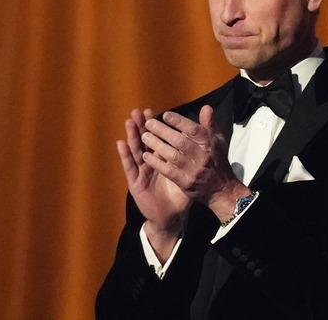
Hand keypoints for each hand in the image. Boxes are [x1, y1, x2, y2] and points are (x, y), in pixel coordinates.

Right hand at [117, 109, 190, 257]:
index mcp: (163, 159)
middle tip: (139, 111)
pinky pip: (130, 167)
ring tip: (129, 121)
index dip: (155, 126)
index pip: (158, 139)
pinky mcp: (135, 182)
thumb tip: (207, 143)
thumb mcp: (190, 174)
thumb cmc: (179, 194)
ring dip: (132, 136)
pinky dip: (125, 155)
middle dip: (141, 126)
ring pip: (136, 151)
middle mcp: (150, 163)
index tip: (154, 111)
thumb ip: (195, 159)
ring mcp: (141, 172)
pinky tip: (120, 143)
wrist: (171, 215)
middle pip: (145, 141)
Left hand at [140, 105, 250, 220]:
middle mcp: (202, 156)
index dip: (179, 122)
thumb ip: (210, 125)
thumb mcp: (218, 141)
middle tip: (148, 123)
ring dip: (157, 145)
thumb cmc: (217, 160)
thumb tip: (206, 107)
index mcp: (210, 144)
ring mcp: (194, 171)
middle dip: (163, 131)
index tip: (165, 115)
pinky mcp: (186, 183)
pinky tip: (146, 156)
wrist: (221, 188)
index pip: (193, 130)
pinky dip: (157, 163)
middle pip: (180, 141)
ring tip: (144, 137)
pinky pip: (169, 172)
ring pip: (172, 156)